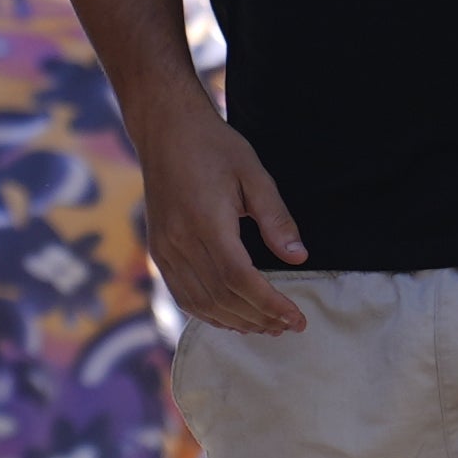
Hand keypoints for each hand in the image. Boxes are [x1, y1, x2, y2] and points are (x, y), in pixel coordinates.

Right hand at [144, 109, 309, 336]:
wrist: (165, 130)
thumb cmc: (213, 147)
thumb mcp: (254, 173)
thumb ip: (276, 218)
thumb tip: (299, 257)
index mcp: (205, 221)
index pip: (240, 279)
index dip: (270, 304)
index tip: (297, 318)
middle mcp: (180, 241)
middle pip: (221, 297)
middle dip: (258, 317)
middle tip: (288, 326)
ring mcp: (164, 248)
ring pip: (200, 302)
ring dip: (235, 321)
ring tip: (266, 327)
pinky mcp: (158, 250)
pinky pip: (182, 294)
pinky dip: (208, 313)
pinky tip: (231, 317)